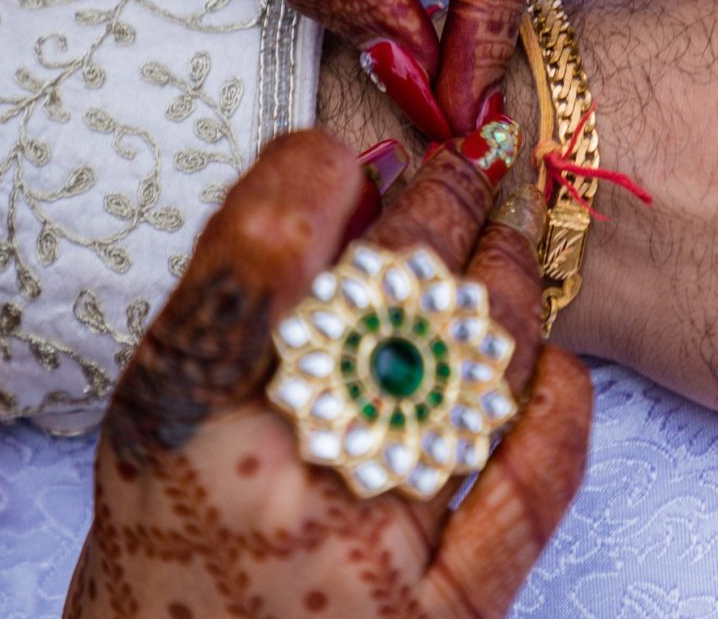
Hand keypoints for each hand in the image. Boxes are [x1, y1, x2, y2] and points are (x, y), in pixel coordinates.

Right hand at [64, 126, 590, 615]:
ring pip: (477, 375)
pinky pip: (532, 491)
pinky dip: (554, 405)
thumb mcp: (164, 413)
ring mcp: (374, 559)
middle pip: (388, 304)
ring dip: (506, 280)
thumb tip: (352, 184)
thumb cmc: (173, 540)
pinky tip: (548, 359)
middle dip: (441, 202)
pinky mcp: (447, 618)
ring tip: (507, 230)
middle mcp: (278, 496)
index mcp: (176, 439)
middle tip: (468, 156)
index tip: (338, 146)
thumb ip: (241, 300)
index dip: (303, 185)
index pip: (248, 275)